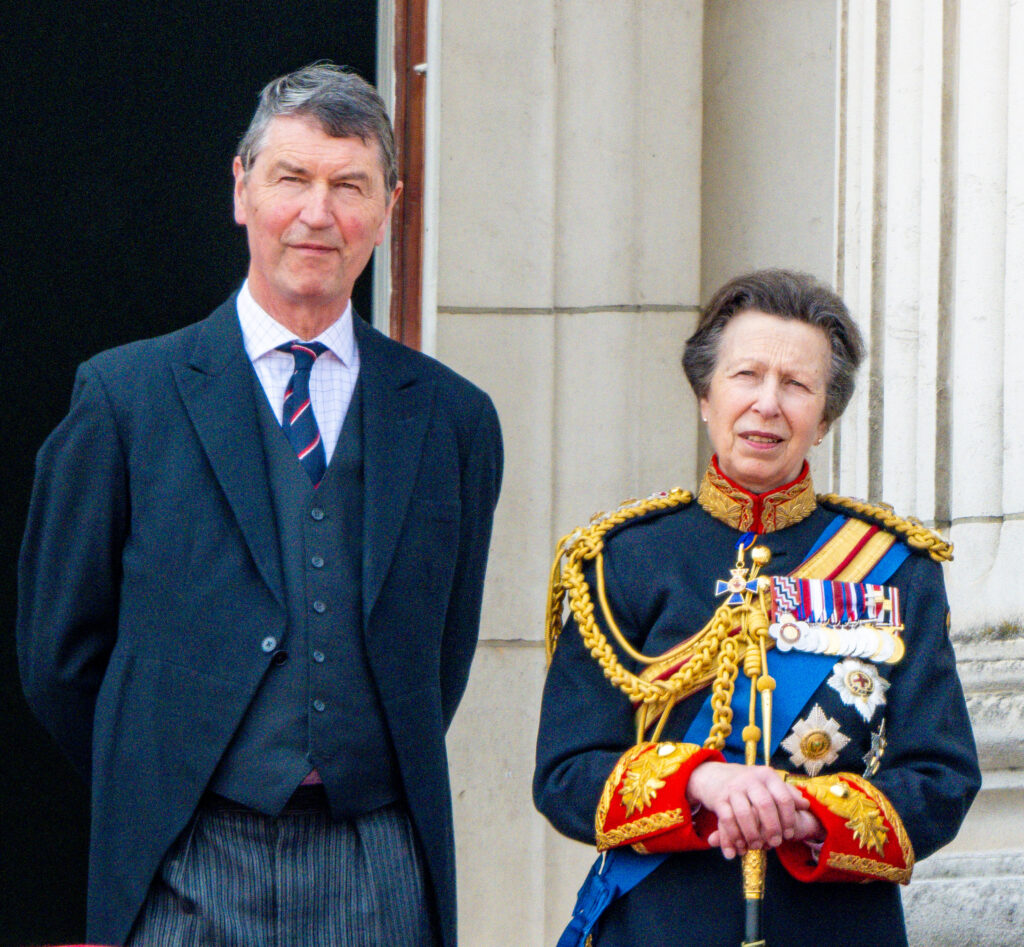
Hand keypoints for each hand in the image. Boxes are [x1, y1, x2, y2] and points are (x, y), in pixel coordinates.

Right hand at [686, 762, 821, 858]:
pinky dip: (734, 836)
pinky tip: (739, 847)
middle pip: (765, 805)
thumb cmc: (748, 784)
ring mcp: (733, 788)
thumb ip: (786, 793)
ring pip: (745, 814)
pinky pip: (727, 819)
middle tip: (776, 843)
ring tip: (757, 846)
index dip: (789, 819)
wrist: (714, 775)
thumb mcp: (767, 783)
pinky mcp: (718, 799)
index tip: (789, 834)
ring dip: (752, 834)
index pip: (783, 798)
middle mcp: (750, 779)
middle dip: (772, 828)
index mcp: (766, 775)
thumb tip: (805, 805)